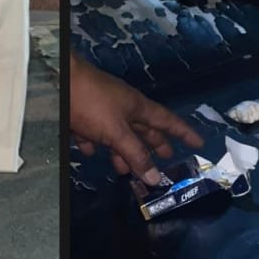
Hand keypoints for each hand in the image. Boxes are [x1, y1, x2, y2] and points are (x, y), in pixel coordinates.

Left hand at [69, 51, 203, 184]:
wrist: (59, 81)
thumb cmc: (92, 103)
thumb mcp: (117, 131)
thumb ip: (135, 154)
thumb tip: (155, 177)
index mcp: (138, 108)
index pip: (168, 121)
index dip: (184, 133)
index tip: (198, 143)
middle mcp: (124, 108)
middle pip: (144, 130)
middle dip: (155, 145)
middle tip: (166, 160)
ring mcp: (103, 110)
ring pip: (119, 135)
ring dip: (123, 152)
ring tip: (126, 170)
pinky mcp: (83, 115)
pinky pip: (93, 133)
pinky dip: (94, 144)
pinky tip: (91, 152)